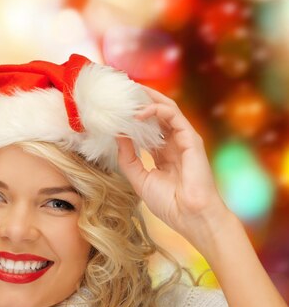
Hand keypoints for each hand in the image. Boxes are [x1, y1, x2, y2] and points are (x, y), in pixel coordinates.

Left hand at [116, 86, 230, 251]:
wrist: (191, 217)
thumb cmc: (169, 203)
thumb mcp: (139, 178)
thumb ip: (127, 157)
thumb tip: (117, 135)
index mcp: (163, 153)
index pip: (147, 127)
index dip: (132, 116)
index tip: (115, 106)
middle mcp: (174, 143)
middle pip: (157, 113)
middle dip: (140, 100)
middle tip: (122, 88)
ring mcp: (184, 140)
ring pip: (167, 109)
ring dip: (147, 99)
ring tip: (128, 92)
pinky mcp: (191, 140)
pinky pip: (174, 117)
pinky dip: (157, 110)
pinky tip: (140, 112)